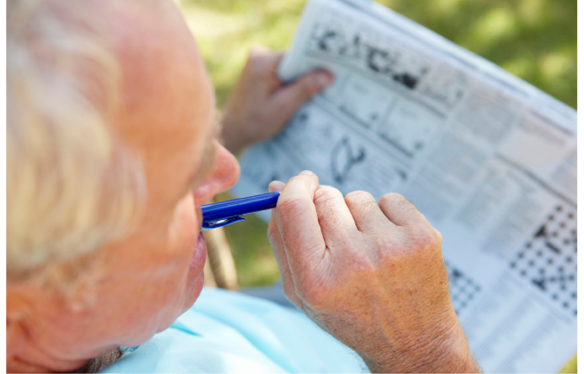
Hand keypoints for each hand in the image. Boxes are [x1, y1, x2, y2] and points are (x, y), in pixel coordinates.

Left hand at [221, 48, 332, 152]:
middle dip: (310, 73)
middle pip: (295, 60)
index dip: (316, 64)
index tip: (334, 72)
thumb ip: (304, 89)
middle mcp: (259, 55)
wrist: (232, 130)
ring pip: (291, 66)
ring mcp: (258, 60)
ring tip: (315, 93)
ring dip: (301, 79)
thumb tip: (328, 75)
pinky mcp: (260, 68)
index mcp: (262, 62)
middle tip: (330, 85)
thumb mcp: (283, 108)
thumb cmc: (253, 123)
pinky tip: (299, 95)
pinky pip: (283, 71)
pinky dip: (292, 82)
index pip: (298, 56)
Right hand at [267, 172, 479, 373]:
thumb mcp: (303, 292)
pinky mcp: (422, 237)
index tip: (303, 182)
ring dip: (358, 215)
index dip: (295, 186)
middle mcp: (353, 262)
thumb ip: (282, 239)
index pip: (293, 207)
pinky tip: (391, 245)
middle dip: (327, 207)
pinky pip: (391, 199)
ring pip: (358, 197)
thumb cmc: (350, 314)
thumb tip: (277, 186)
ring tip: (369, 249)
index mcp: (316, 280)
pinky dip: (388, 215)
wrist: (412, 341)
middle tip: (340, 236)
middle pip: (325, 197)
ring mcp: (391, 248)